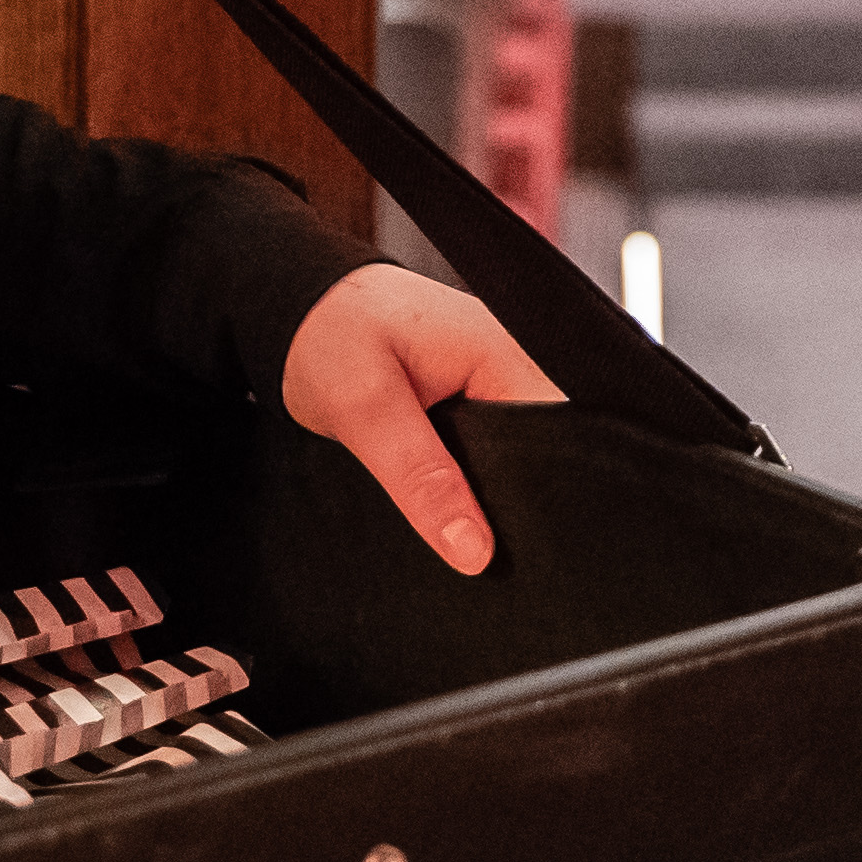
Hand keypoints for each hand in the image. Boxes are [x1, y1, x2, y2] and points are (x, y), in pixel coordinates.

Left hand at [280, 266, 558, 573]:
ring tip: (439, 517)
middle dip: (500, 507)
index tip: (493, 549)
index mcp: (507, 354)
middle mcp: (516, 367)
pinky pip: (488, 458)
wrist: (305, 312)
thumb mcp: (364, 407)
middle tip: (454, 540)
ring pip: (513, 467)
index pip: (556, 443)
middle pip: (540, 460)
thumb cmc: (332, 334)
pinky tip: (438, 501)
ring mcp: (500, 384)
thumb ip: (419, 477)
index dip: (530, 504)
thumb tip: (473, 549)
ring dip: (480, 498)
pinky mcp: (480, 402)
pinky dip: (464, 484)